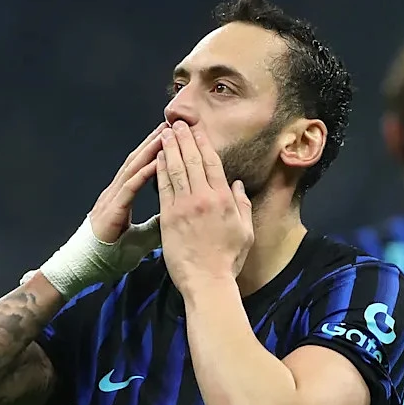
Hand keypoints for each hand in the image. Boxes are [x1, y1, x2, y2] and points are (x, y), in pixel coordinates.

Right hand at [88, 121, 167, 242]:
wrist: (87, 266)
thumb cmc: (111, 254)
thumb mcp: (141, 238)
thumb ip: (155, 225)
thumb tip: (172, 217)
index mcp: (122, 197)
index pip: (141, 168)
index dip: (156, 152)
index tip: (173, 138)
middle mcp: (116, 192)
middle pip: (137, 161)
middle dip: (154, 142)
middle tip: (172, 125)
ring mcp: (112, 198)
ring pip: (133, 168)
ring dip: (150, 150)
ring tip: (165, 134)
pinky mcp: (112, 209)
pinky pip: (130, 187)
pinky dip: (143, 173)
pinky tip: (156, 162)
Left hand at [156, 121, 253, 292]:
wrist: (207, 281)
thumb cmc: (228, 260)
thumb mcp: (245, 231)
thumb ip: (242, 205)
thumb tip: (237, 185)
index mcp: (224, 199)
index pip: (212, 163)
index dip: (203, 143)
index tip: (197, 130)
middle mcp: (204, 198)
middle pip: (192, 160)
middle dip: (184, 139)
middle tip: (177, 123)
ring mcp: (184, 206)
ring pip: (176, 169)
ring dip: (170, 148)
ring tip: (166, 133)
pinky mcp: (169, 217)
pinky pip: (163, 187)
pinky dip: (161, 169)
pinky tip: (158, 157)